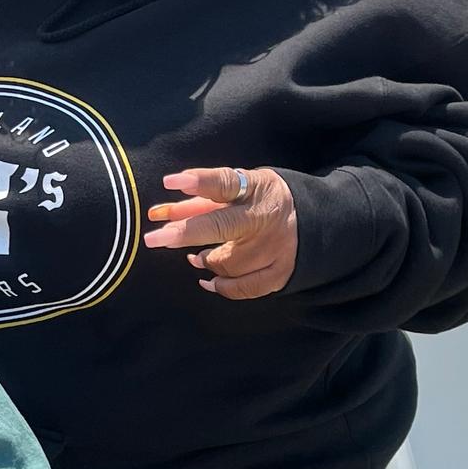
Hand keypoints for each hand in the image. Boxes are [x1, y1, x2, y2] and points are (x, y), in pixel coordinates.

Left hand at [143, 166, 299, 299]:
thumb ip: (198, 202)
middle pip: (220, 227)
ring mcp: (274, 249)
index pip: (224, 184)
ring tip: (199, 255)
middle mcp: (265, 219)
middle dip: (184, 233)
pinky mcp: (279, 274)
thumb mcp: (237, 191)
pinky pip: (241, 287)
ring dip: (204, 260)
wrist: (314, 221)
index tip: (170, 180)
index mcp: (255, 190)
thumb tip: (157, 214)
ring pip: (225, 262)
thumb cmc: (260, 202)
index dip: (198, 182)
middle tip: (152, 239)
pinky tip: (208, 278)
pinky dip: (220, 285)